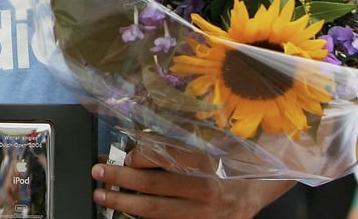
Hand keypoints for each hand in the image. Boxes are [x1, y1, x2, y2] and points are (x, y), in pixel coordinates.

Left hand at [91, 145, 292, 218]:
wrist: (258, 188)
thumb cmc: (229, 161)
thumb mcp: (208, 145)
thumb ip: (177, 149)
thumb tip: (137, 150)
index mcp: (208, 164)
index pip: (167, 159)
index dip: (141, 157)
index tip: (124, 156)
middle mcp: (207, 191)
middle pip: (156, 187)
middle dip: (122, 180)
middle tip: (99, 173)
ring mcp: (206, 215)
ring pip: (158, 212)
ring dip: (126, 205)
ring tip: (103, 197)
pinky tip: (129, 214)